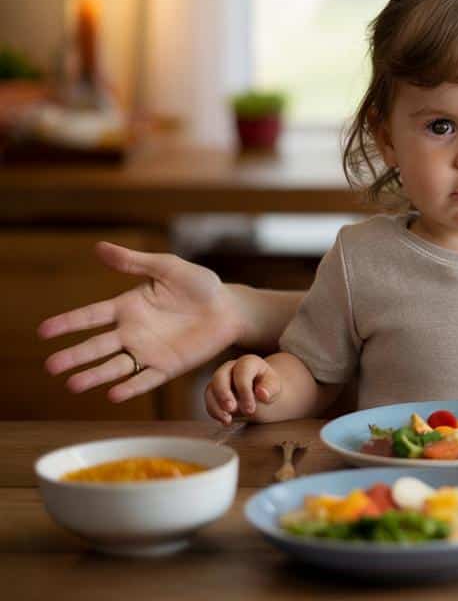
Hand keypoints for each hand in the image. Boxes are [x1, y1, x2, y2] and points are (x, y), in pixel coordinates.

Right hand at [39, 241, 244, 402]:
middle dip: (73, 356)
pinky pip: (146, 379)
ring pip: (115, 366)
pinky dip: (131, 387)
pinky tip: (114, 394)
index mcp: (128, 307)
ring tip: (73, 385)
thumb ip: (134, 261)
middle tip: (50, 366)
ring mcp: (148, 352)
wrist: (230, 308)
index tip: (43, 331)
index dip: (67, 323)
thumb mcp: (167, 267)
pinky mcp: (168, 367)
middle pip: (96, 346)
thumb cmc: (200, 285)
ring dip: (94, 375)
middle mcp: (132, 332)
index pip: (90, 316)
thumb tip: (99, 247)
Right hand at [205, 354, 280, 423]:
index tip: (250, 408)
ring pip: (210, 389)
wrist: (261, 392)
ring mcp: (220, 378)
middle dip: (224, 394)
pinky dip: (214, 411)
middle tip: (232, 409)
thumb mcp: (274, 387)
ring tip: (227, 419)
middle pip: (220, 377)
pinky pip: (209, 400)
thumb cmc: (268, 387)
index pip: (242, 372)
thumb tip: (262, 394)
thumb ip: (270, 389)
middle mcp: (231, 367)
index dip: (244, 390)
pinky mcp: (213, 390)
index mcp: (249, 362)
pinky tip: (225, 420)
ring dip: (216, 406)